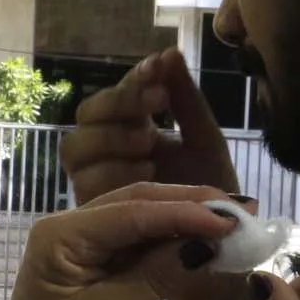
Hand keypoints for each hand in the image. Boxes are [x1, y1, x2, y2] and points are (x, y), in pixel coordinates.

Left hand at [3, 183, 238, 299]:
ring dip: (187, 219)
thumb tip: (207, 245)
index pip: (131, 212)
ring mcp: (85, 240)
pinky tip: (207, 239)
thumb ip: (157, 274)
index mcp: (61, 234)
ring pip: (144, 218)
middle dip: (191, 204)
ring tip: (233, 220)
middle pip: (139, 203)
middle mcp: (71, 225)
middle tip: (242, 210)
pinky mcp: (100, 258)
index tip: (229, 219)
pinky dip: (175, 239)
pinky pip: (142, 240)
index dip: (183, 212)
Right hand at [62, 49, 240, 204]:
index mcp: (132, 129)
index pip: (115, 95)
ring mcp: (96, 183)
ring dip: (112, 138)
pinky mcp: (93, 214)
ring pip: (77, 147)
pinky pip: (86, 184)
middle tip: (157, 103)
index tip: (158, 68)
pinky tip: (146, 170)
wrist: (222, 247)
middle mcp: (107, 153)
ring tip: (151, 141)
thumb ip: (186, 100)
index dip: (131, 80)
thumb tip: (168, 51)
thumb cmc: (214, 195)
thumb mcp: (205, 141)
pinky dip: (113, 171)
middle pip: (86, 115)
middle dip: (119, 104)